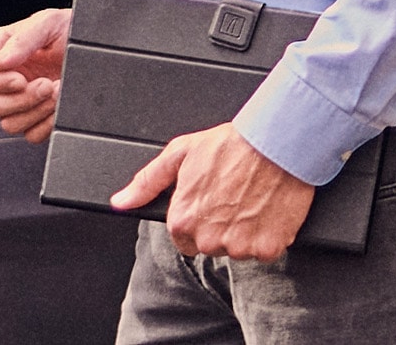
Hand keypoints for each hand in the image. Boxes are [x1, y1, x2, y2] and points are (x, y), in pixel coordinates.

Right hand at [0, 8, 70, 142]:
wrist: (99, 48)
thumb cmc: (70, 30)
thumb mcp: (47, 24)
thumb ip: (21, 41)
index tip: (20, 80)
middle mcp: (3, 79)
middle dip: (19, 100)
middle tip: (46, 85)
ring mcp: (19, 102)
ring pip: (9, 123)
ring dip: (36, 111)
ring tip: (57, 91)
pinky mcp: (37, 118)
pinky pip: (32, 135)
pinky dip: (47, 124)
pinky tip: (60, 105)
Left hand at [110, 123, 315, 260]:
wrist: (275, 144)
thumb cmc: (229, 146)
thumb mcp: (178, 155)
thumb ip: (147, 183)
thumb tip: (120, 201)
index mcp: (182, 220)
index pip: (182, 240)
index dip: (196, 221)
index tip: (208, 204)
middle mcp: (208, 238)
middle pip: (210, 246)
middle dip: (219, 228)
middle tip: (231, 198)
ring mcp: (239, 246)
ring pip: (238, 250)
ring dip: (244, 233)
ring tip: (249, 200)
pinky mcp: (268, 248)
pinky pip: (265, 251)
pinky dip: (268, 236)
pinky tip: (265, 210)